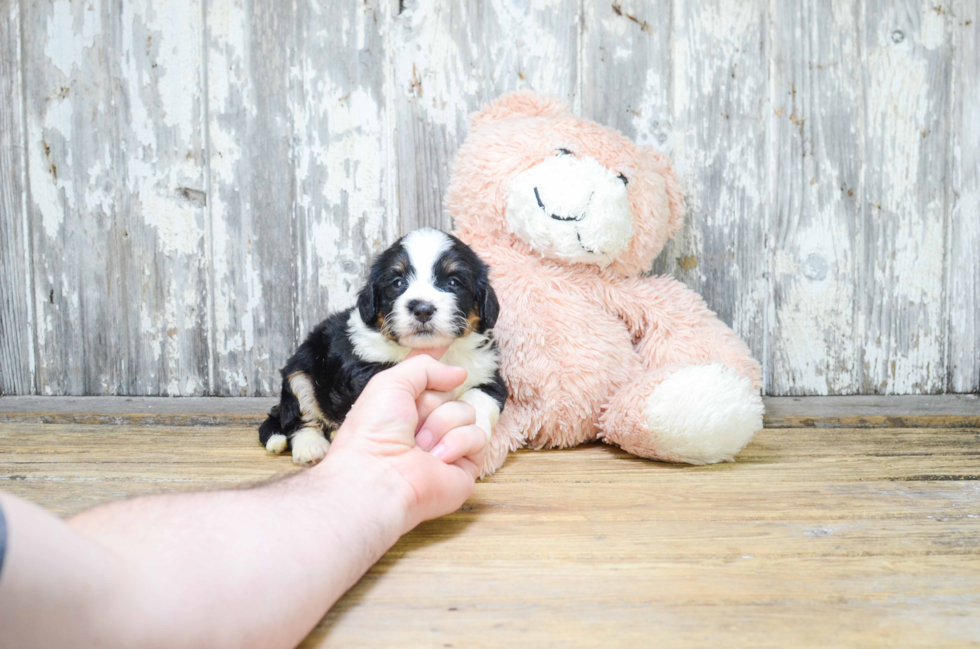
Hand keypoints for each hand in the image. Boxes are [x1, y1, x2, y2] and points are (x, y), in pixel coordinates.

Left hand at [320, 349, 486, 532]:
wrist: (378, 476)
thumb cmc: (373, 431)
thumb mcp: (392, 382)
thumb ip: (425, 366)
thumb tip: (459, 374)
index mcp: (404, 407)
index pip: (427, 378)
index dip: (437, 361)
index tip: (447, 339)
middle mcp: (426, 426)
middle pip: (451, 392)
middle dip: (434, 401)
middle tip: (413, 420)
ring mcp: (447, 446)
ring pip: (467, 412)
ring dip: (442, 424)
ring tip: (420, 446)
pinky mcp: (465, 467)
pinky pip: (478, 437)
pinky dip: (456, 443)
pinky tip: (436, 458)